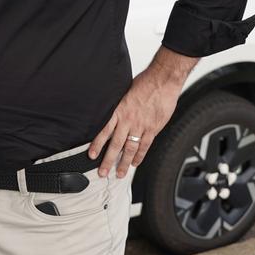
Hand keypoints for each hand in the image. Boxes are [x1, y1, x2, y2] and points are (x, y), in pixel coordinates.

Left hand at [89, 47, 197, 177]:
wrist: (163, 80)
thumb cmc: (144, 83)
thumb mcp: (123, 92)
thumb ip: (118, 106)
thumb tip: (110, 112)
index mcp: (119, 111)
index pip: (104, 131)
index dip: (97, 144)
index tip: (91, 155)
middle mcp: (128, 120)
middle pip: (115, 144)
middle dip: (108, 160)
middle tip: (102, 172)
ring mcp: (141, 126)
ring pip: (130, 148)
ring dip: (124, 162)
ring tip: (119, 173)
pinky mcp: (153, 128)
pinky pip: (145, 145)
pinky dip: (140, 156)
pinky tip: (135, 163)